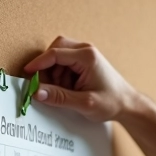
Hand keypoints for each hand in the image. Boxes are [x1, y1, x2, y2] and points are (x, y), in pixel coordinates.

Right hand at [23, 37, 137, 122]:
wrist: (128, 104)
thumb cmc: (111, 102)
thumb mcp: (84, 103)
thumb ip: (59, 97)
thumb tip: (37, 92)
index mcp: (86, 56)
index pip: (54, 54)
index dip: (38, 64)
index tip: (27, 74)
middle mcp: (85, 50)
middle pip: (55, 50)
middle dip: (48, 68)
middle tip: (49, 86)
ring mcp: (85, 55)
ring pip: (58, 58)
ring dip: (56, 75)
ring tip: (67, 92)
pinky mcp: (84, 62)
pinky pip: (64, 64)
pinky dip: (62, 76)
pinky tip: (71, 89)